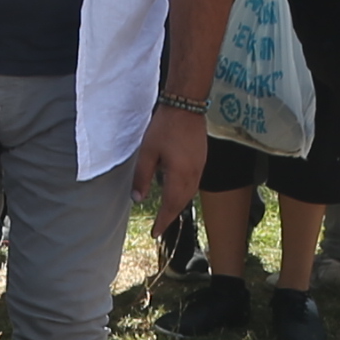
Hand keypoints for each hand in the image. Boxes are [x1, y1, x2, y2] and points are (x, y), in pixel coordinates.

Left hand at [135, 102, 206, 222]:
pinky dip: (184, 193)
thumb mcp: (147, 153)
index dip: (162, 221)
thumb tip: (138, 199)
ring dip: (178, 205)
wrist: (186, 106)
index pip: (171, 206)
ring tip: (167, 213)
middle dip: (170, 216)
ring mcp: (200, 168)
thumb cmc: (165, 128)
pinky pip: (193, 184)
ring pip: (189, 194)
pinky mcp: (202, 161)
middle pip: (182, 203)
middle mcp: (193, 175)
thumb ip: (142, 177)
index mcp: (180, 176)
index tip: (155, 233)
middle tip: (159, 226)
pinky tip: (176, 192)